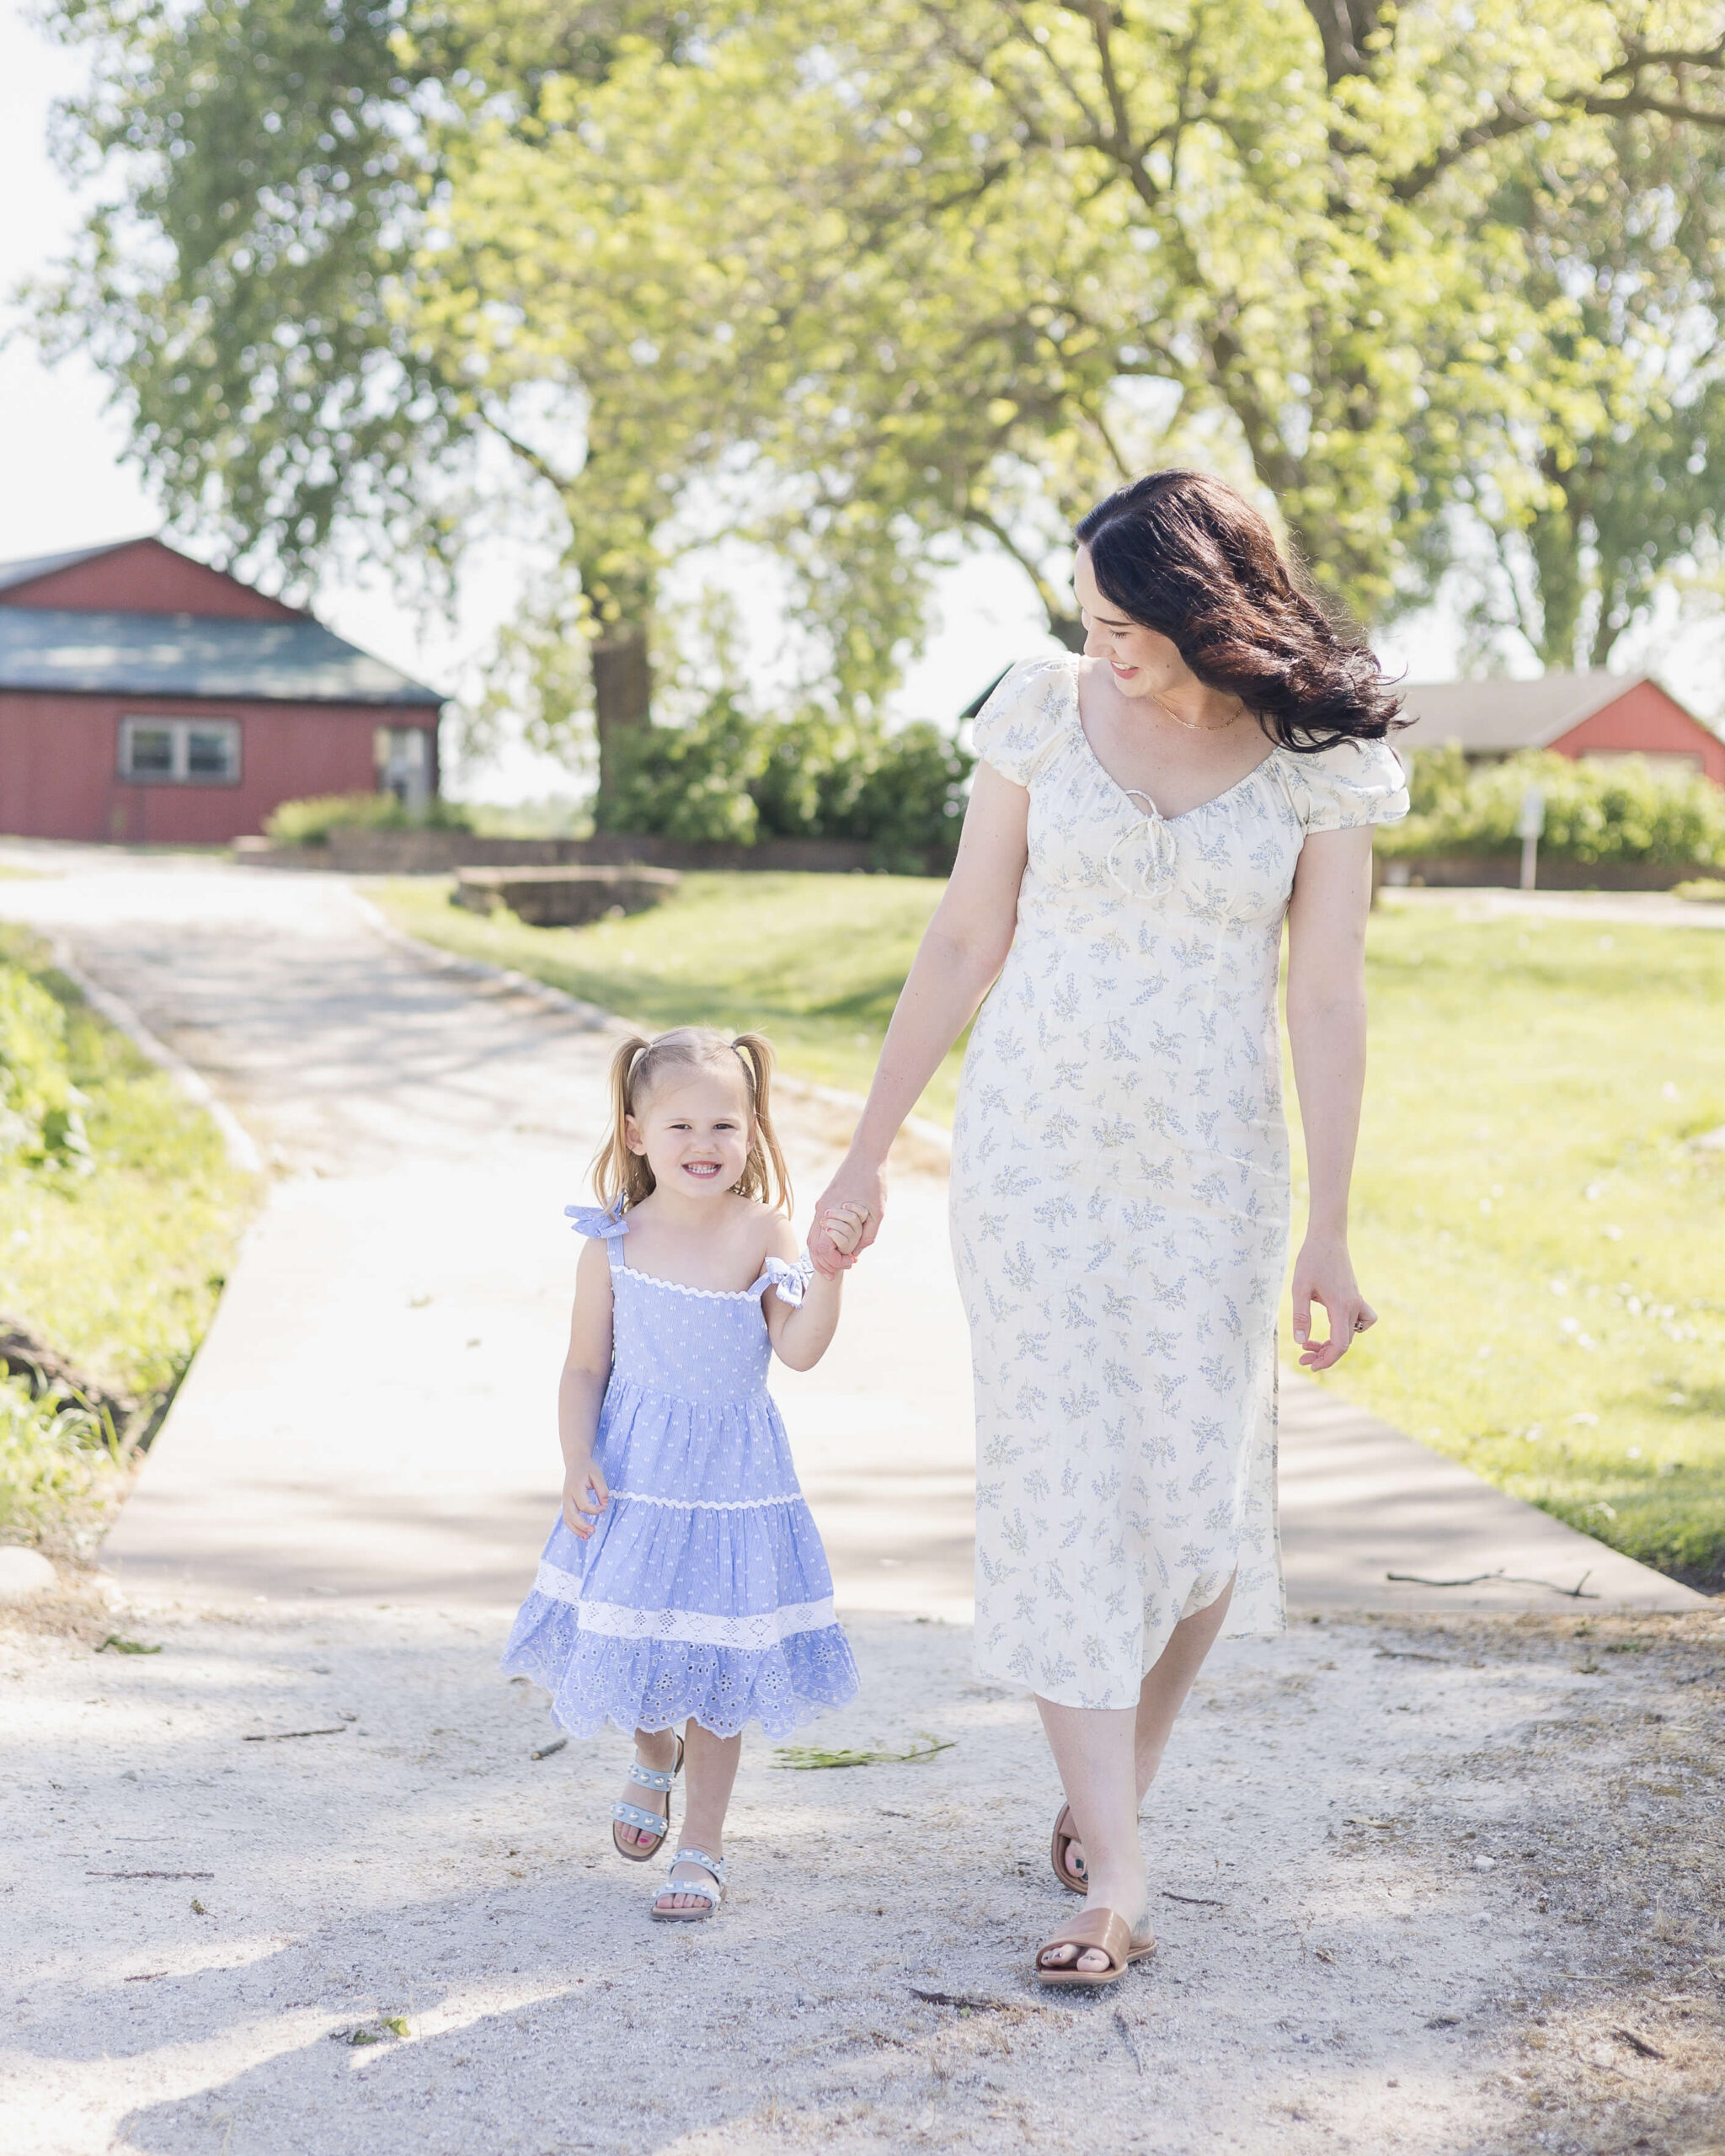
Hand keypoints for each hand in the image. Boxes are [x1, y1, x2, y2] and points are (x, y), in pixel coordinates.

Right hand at [562, 1456, 609, 1537]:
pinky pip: (567, 1518)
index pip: (584, 1505)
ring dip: (576, 1529)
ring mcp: (565, 1500)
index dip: (595, 1509)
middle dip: (582, 1525)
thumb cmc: (588, 1468)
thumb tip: (604, 1505)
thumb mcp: (597, 1474)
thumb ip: (602, 1489)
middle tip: (593, 1531)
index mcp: (575, 1488)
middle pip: (571, 1515)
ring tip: (587, 1537)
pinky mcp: (566, 1503)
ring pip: (567, 1519)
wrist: (575, 1462)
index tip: (603, 1507)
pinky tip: (582, 1532)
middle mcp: (567, 1496)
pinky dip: (573, 1527)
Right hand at [808, 1155, 886, 1275]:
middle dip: (822, 1263)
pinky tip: (833, 1247)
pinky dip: (822, 1240)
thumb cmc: (874, 1184)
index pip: (822, 1249)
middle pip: (812, 1246)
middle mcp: (822, 1212)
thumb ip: (867, 1236)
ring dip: (820, 1253)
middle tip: (834, 1274)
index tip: (849, 1263)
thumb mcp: (878, 1214)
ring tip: (833, 1265)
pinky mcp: (825, 1201)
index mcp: (832, 1215)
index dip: (833, 1262)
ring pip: (812, 1237)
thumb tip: (856, 1253)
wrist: (866, 1156)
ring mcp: (822, 1206)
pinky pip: (818, 1226)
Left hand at [1290, 1233, 1376, 1370]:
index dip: (1326, 1360)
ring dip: (1334, 1344)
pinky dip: (1349, 1329)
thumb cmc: (1312, 1260)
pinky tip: (1332, 1324)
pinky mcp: (1354, 1297)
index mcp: (1341, 1307)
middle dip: (1324, 1354)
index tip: (1310, 1365)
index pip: (1340, 1345)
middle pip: (1344, 1343)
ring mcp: (1356, 1301)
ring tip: (1312, 1342)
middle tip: (1303, 1355)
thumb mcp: (1300, 1288)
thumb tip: (1299, 1341)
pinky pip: (1361, 1321)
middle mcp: (1353, 1307)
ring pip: (1352, 1334)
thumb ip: (1301, 1315)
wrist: (1328, 1237)